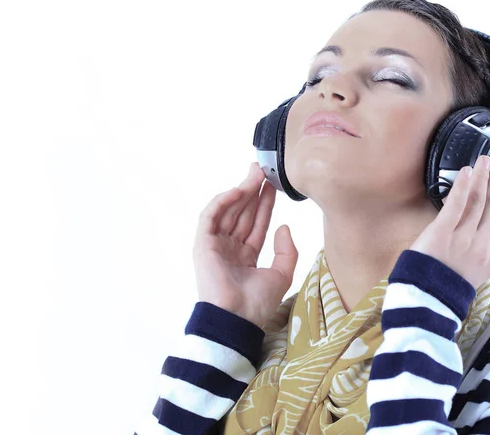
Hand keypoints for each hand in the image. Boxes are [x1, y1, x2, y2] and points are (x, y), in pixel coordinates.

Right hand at [192, 162, 298, 327]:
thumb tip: (284, 227)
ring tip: (254, 175)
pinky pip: (210, 217)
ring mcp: (215, 245)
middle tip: (262, 170)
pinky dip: (222, 202)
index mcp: (246, 256)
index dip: (265, 204)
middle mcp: (230, 248)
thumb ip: (286, 251)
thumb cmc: (257, 303)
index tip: (273, 186)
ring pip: (228, 211)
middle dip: (252, 191)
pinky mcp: (203, 245)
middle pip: (242, 213)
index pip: (257, 223)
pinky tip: (237, 191)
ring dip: (241, 192)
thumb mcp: (281, 274)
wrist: (237, 319)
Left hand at [409, 154, 489, 289]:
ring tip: (485, 161)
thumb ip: (478, 251)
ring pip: (478, 202)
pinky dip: (463, 185)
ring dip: (483, 177)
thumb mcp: (471, 273)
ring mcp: (463, 239)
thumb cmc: (441, 286)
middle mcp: (481, 246)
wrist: (424, 299)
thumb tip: (476, 227)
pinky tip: (467, 172)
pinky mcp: (442, 232)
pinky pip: (457, 204)